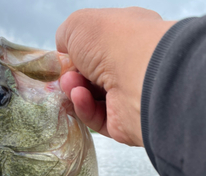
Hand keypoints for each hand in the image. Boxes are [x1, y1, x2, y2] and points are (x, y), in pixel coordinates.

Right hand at [56, 8, 175, 146]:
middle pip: (92, 75)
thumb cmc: (116, 41)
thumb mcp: (79, 25)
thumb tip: (64, 51)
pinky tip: (80, 97)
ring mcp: (129, 95)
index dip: (77, 53)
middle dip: (74, 75)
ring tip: (72, 86)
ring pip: (92, 97)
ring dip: (76, 91)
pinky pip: (97, 117)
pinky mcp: (124, 121)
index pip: (98, 47)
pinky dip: (85, 108)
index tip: (63, 58)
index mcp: (127, 37)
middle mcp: (130, 66)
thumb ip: (66, 36)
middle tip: (66, 75)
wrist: (142, 75)